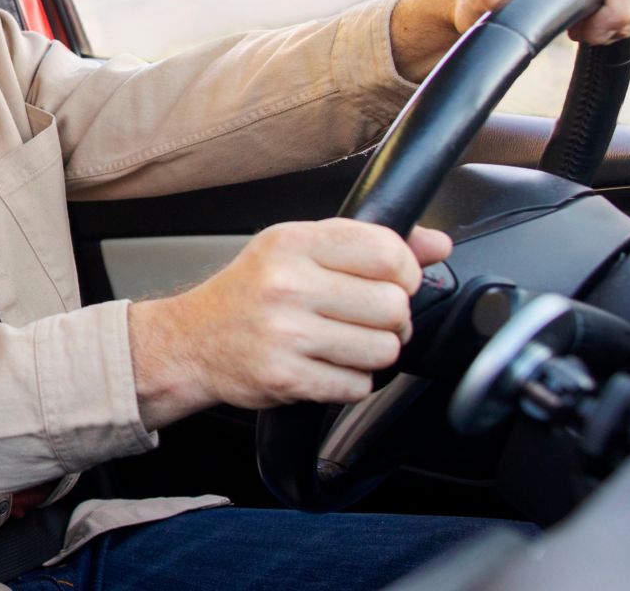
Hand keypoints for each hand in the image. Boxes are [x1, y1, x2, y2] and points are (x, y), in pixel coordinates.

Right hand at [128, 219, 453, 425]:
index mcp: (293, 242)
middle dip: (391, 319)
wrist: (191, 341)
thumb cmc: (249, 293)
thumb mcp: (298, 250)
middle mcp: (287, 284)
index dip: (405, 273)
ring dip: (372, 353)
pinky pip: (357, 386)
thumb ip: (367, 243)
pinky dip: (349, 382)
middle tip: (364, 320)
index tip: (391, 282)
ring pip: (383, 350)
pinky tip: (323, 366)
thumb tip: (438, 243)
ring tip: (342, 344)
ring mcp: (285, 333)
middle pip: (393, 306)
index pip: (387, 252)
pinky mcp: (285, 377)